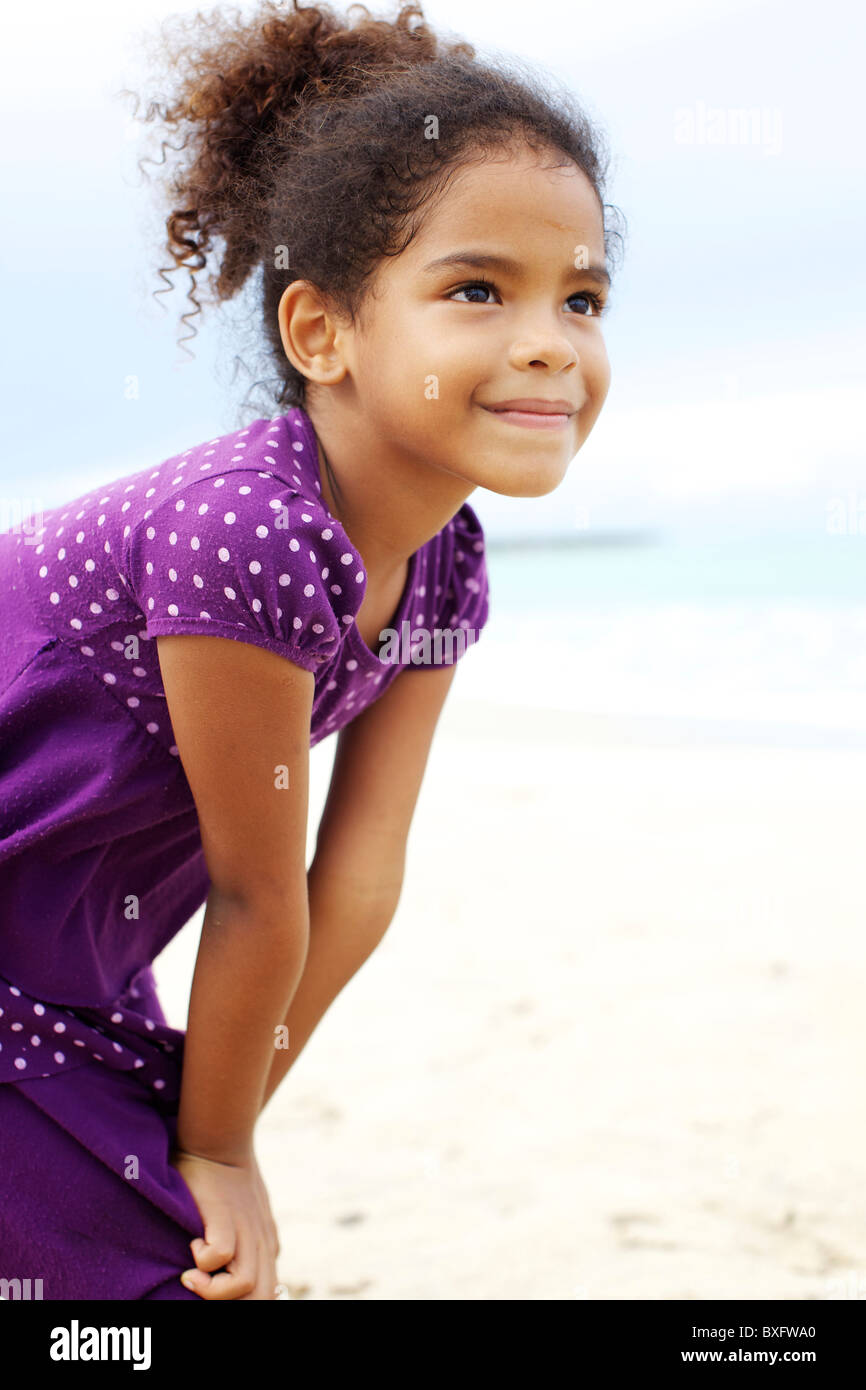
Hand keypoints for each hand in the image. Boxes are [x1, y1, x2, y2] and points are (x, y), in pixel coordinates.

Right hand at [169, 1147, 280, 1299]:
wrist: (218, 1142)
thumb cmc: (222, 1181)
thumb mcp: (244, 1217)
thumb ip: (242, 1244)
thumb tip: (222, 1271)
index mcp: (266, 1246)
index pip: (268, 1294)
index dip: (242, 1302)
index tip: (214, 1290)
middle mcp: (262, 1242)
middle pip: (263, 1298)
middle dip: (229, 1305)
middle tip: (202, 1292)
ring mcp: (247, 1229)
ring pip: (246, 1285)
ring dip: (213, 1291)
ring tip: (192, 1275)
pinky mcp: (227, 1216)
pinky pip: (221, 1255)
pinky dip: (203, 1263)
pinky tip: (192, 1246)